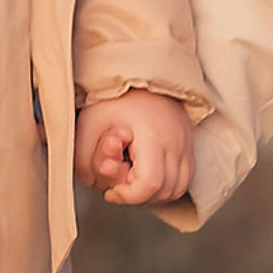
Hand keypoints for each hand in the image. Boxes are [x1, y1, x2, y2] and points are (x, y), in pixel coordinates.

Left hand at [73, 90, 194, 205]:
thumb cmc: (115, 98)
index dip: (128, 195)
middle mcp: (176, 142)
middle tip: (120, 177)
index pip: (149, 183)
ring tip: (132, 176)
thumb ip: (83, 159)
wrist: (139, 77)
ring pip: (176, 190)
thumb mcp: (88, 124)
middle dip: (137, 194)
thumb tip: (94, 183)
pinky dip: (165, 187)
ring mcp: (186, 145)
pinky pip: (183, 181)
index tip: (112, 189)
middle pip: (164, 192)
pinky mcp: (190, 148)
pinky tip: (146, 176)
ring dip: (152, 194)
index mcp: (153, 134)